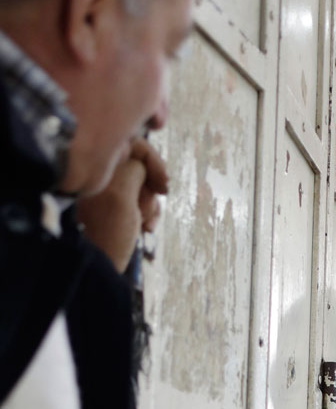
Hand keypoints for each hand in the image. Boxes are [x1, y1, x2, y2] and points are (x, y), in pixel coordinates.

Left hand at [77, 138, 169, 271]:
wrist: (100, 265)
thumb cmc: (109, 231)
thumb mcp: (122, 193)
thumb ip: (134, 167)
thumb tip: (141, 160)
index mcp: (98, 163)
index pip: (133, 143)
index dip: (153, 160)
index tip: (164, 184)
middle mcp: (103, 172)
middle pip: (141, 164)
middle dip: (151, 187)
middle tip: (147, 207)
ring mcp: (109, 189)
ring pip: (144, 184)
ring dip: (151, 203)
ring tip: (144, 222)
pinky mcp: (115, 205)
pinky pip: (140, 200)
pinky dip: (148, 213)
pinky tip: (145, 228)